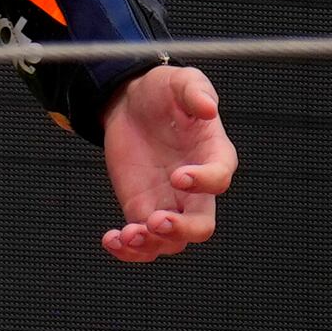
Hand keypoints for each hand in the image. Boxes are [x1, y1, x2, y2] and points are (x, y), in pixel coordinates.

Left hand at [97, 62, 232, 263]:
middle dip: (181, 229)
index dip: (204, 181)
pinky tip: (112, 240)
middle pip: (201, 224)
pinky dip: (129, 249)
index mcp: (212, 155)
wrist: (130, 104)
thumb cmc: (162, 93)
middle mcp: (196, 188)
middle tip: (155, 221)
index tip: (178, 175)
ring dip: (152, 244)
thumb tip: (208, 107)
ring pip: (172, 240)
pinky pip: (143, 240)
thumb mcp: (179, 81)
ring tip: (127, 235)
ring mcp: (169, 202)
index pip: (219, 178)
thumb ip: (196, 90)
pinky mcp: (143, 207)